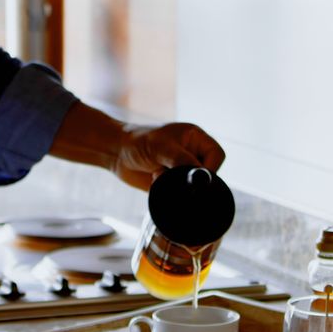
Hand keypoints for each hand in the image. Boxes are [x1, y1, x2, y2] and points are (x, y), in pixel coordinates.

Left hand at [49, 102, 225, 190]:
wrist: (115, 153)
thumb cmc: (137, 142)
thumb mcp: (162, 147)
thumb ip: (182, 161)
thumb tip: (201, 179)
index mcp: (195, 137)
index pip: (217, 155)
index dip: (210, 168)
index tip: (192, 175)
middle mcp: (192, 152)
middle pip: (207, 173)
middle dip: (189, 178)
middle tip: (169, 174)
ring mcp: (182, 168)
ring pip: (194, 186)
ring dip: (178, 186)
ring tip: (158, 175)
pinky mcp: (173, 182)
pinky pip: (181, 193)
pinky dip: (170, 191)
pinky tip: (154, 180)